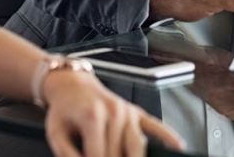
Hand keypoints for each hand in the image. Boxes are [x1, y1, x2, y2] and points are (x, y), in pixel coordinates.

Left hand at [41, 68, 184, 156]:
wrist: (72, 84)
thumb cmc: (64, 109)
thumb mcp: (56, 133)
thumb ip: (66, 153)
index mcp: (93, 117)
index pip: (99, 155)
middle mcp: (115, 113)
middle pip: (119, 154)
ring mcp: (128, 112)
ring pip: (138, 146)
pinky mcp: (136, 112)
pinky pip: (156, 126)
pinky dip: (169, 137)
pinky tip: (178, 147)